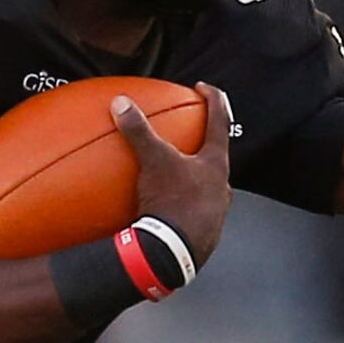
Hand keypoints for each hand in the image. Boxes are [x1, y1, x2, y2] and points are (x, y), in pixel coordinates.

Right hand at [121, 82, 232, 265]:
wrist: (172, 254)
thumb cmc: (172, 203)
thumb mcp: (153, 161)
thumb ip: (138, 131)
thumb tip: (121, 103)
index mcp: (215, 165)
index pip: (220, 121)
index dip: (213, 100)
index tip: (204, 88)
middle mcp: (221, 187)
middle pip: (215, 157)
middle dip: (202, 144)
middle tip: (189, 134)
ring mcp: (215, 213)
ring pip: (206, 187)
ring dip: (191, 178)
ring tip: (172, 174)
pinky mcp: (203, 234)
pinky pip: (192, 212)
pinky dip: (180, 204)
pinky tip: (163, 208)